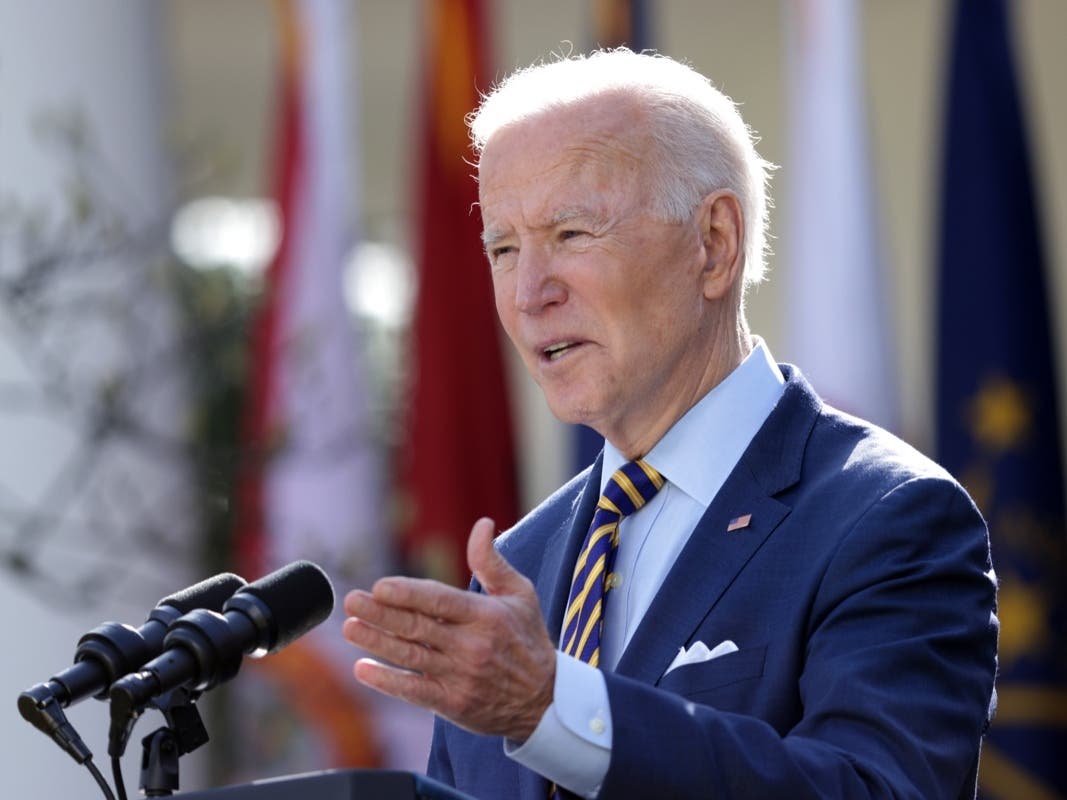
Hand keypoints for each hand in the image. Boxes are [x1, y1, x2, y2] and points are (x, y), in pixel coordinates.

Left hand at [342, 517, 556, 740]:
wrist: (545, 700)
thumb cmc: (527, 639)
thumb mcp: (520, 594)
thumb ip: (492, 561)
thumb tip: (483, 524)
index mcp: (486, 616)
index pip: (440, 601)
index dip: (408, 594)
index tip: (379, 586)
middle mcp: (472, 645)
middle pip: (418, 627)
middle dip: (381, 614)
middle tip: (351, 600)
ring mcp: (461, 676)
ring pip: (411, 656)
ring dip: (376, 642)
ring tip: (349, 628)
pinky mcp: (453, 703)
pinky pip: (414, 691)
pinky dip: (387, 681)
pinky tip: (363, 669)